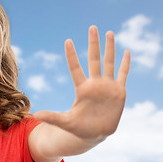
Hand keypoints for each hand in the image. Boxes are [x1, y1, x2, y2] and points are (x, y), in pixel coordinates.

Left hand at [33, 25, 129, 140]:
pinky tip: (127, 51)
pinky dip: (126, 63)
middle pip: (95, 60)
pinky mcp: (119, 92)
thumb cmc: (78, 128)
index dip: (72, 55)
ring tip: (109, 32)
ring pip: (109, 63)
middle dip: (94, 44)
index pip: (75, 68)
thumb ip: (52, 117)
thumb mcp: (65, 123)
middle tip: (92, 27)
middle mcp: (95, 84)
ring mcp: (107, 86)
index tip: (67, 41)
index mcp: (82, 89)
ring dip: (110, 48)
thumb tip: (35, 115)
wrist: (95, 134)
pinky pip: (123, 75)